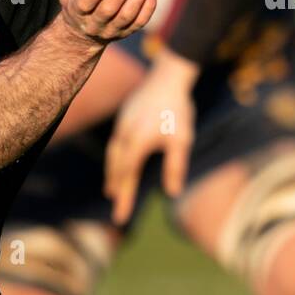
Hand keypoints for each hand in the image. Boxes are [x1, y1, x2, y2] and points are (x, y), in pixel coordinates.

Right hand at [103, 50, 199, 223]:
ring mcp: (121, 125)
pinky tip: (121, 164)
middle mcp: (124, 135)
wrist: (168, 77)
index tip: (121, 218)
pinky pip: (115, 144)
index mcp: (137, 143)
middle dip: (117, 191)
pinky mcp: (123, 117)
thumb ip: (175, 167)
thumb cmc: (177, 110)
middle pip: (116, 169)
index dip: (124, 199)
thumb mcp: (181, 140)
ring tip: (114, 191)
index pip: (127, 178)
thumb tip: (172, 193)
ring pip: (113, 155)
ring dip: (113, 175)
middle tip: (118, 213)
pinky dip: (115, 159)